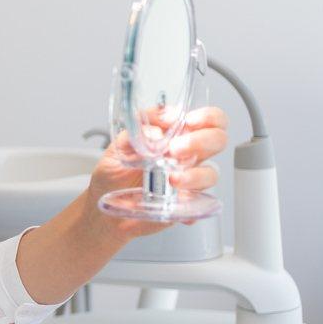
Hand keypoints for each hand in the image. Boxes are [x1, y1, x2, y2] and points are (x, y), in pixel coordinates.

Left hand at [82, 106, 228, 242]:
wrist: (105, 206)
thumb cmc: (115, 173)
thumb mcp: (118, 146)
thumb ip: (135, 131)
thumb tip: (155, 129)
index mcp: (177, 135)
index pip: (208, 119)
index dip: (208, 117)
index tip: (190, 121)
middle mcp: (188, 156)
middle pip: (218, 140)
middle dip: (200, 141)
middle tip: (174, 149)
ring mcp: (189, 180)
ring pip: (211, 173)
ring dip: (194, 174)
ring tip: (171, 178)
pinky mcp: (185, 204)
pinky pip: (199, 203)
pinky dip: (190, 203)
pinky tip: (176, 202)